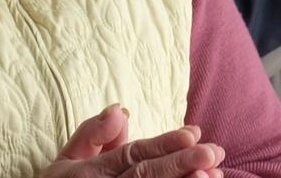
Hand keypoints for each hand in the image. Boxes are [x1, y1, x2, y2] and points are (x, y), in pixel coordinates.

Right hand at [42, 104, 223, 177]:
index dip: (163, 144)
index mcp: (92, 171)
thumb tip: (121, 110)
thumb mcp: (66, 158)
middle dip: (182, 163)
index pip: (132, 154)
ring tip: (212, 175)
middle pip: (146, 176)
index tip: (193, 132)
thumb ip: (92, 133)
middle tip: (214, 152)